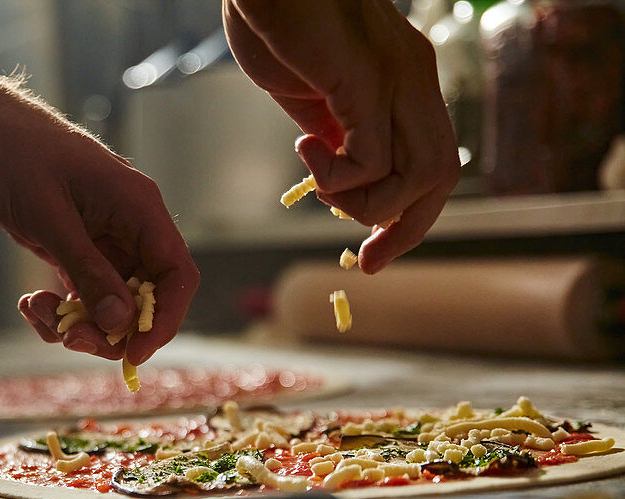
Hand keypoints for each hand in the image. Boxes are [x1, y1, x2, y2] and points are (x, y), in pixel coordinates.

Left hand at [0, 87, 198, 365]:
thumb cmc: (18, 158)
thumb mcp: (50, 218)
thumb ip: (89, 270)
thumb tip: (120, 323)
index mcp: (140, 208)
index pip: (177, 275)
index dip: (163, 319)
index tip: (133, 354)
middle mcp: (132, 228)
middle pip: (145, 300)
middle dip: (110, 329)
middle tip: (68, 338)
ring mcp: (108, 242)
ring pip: (113, 306)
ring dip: (78, 323)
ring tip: (36, 309)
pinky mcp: (82, 252)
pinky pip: (86, 298)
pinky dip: (62, 312)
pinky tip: (30, 303)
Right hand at [223, 0, 459, 272]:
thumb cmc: (276, 21)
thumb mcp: (310, 93)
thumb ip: (330, 130)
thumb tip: (334, 171)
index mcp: (402, 82)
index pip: (431, 166)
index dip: (409, 219)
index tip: (371, 253)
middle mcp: (413, 80)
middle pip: (440, 178)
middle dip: (405, 230)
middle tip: (364, 258)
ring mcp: (396, 78)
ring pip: (418, 177)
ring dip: (363, 204)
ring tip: (316, 183)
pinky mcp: (366, 80)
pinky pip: (372, 159)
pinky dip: (337, 177)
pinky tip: (304, 150)